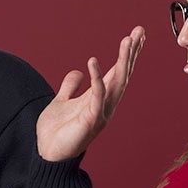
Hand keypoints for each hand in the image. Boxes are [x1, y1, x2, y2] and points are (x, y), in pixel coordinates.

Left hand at [37, 26, 144, 161]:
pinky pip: (96, 96)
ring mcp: (100, 112)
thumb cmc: (56, 132)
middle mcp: (105, 104)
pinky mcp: (90, 120)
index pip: (116, 72)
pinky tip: (92, 62)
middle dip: (131, 53)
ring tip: (128, 40)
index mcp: (99, 98)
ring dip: (123, 61)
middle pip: (122, 74)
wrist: (47, 155)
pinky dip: (96, 78)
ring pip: (116, 82)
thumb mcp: (61, 102)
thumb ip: (70, 87)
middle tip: (139, 31)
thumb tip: (77, 72)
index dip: (127, 54)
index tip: (135, 35)